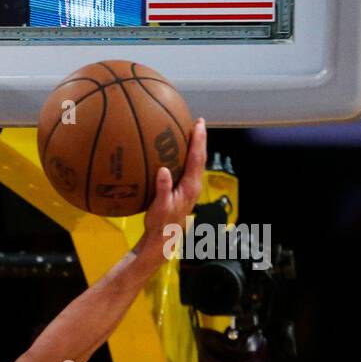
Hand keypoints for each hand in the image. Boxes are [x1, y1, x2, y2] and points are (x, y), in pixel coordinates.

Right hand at [141, 117, 207, 261]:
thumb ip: (163, 189)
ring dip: (195, 147)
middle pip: (200, 157)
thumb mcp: (159, 207)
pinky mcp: (184, 191)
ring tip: (190, 133)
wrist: (163, 239)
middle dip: (200, 139)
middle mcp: (194, 185)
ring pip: (196, 163)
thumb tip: (163, 170)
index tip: (199, 125)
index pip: (197, 158)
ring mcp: (190, 188)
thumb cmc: (160, 224)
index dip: (198, 141)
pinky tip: (177, 154)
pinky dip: (186, 157)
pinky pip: (188, 168)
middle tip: (198, 123)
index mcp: (190, 186)